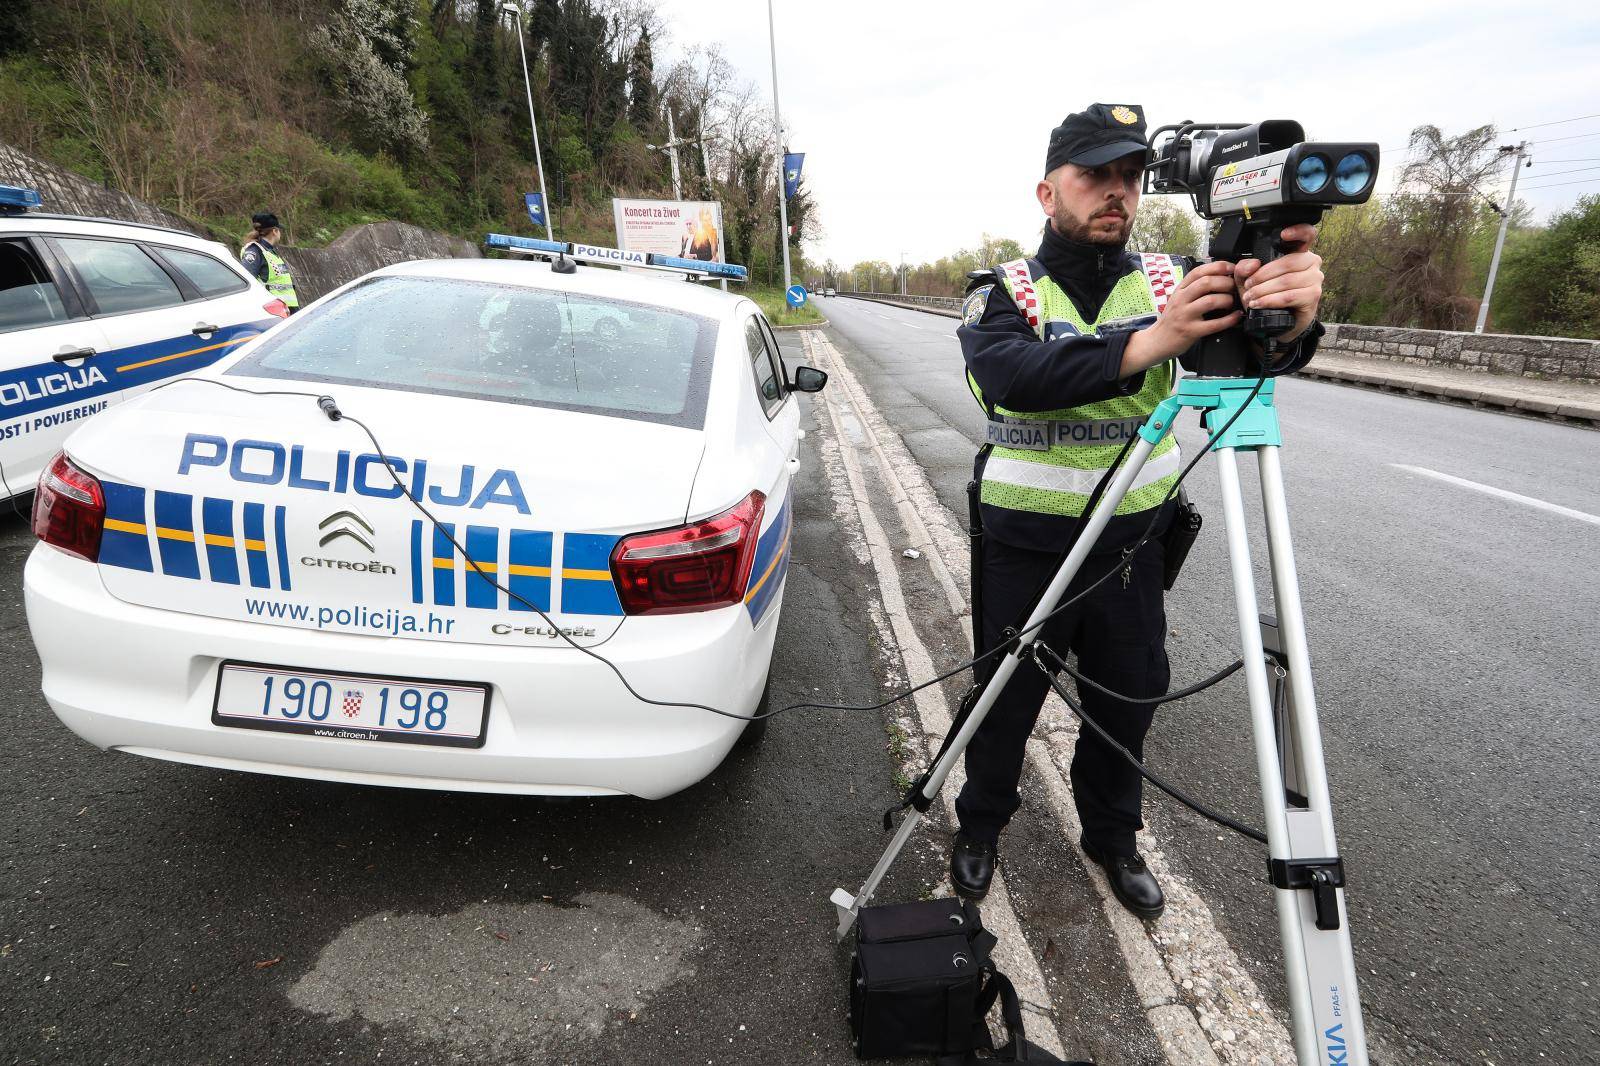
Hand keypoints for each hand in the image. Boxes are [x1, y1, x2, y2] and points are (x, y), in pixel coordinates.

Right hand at [1122, 260, 1240, 375]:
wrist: (1158, 340)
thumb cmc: (1173, 319)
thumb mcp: (1179, 298)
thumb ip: (1194, 287)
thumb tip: (1220, 276)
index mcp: (1180, 289)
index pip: (1199, 271)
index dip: (1218, 267)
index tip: (1231, 269)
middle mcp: (1181, 300)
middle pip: (1206, 283)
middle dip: (1225, 283)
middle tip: (1234, 287)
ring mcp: (1185, 316)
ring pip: (1210, 301)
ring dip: (1227, 300)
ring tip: (1232, 302)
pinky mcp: (1191, 331)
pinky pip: (1214, 324)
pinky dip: (1229, 319)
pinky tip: (1235, 316)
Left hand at [1234, 223, 1322, 341]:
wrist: (1276, 322)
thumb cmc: (1267, 296)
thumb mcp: (1249, 280)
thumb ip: (1244, 269)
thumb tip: (1252, 264)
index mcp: (1299, 253)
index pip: (1307, 235)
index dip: (1298, 231)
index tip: (1283, 234)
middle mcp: (1311, 263)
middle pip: (1288, 262)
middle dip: (1262, 275)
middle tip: (1248, 286)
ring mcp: (1315, 280)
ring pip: (1286, 281)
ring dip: (1263, 290)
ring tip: (1250, 298)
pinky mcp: (1313, 296)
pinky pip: (1290, 296)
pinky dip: (1270, 300)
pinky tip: (1259, 304)